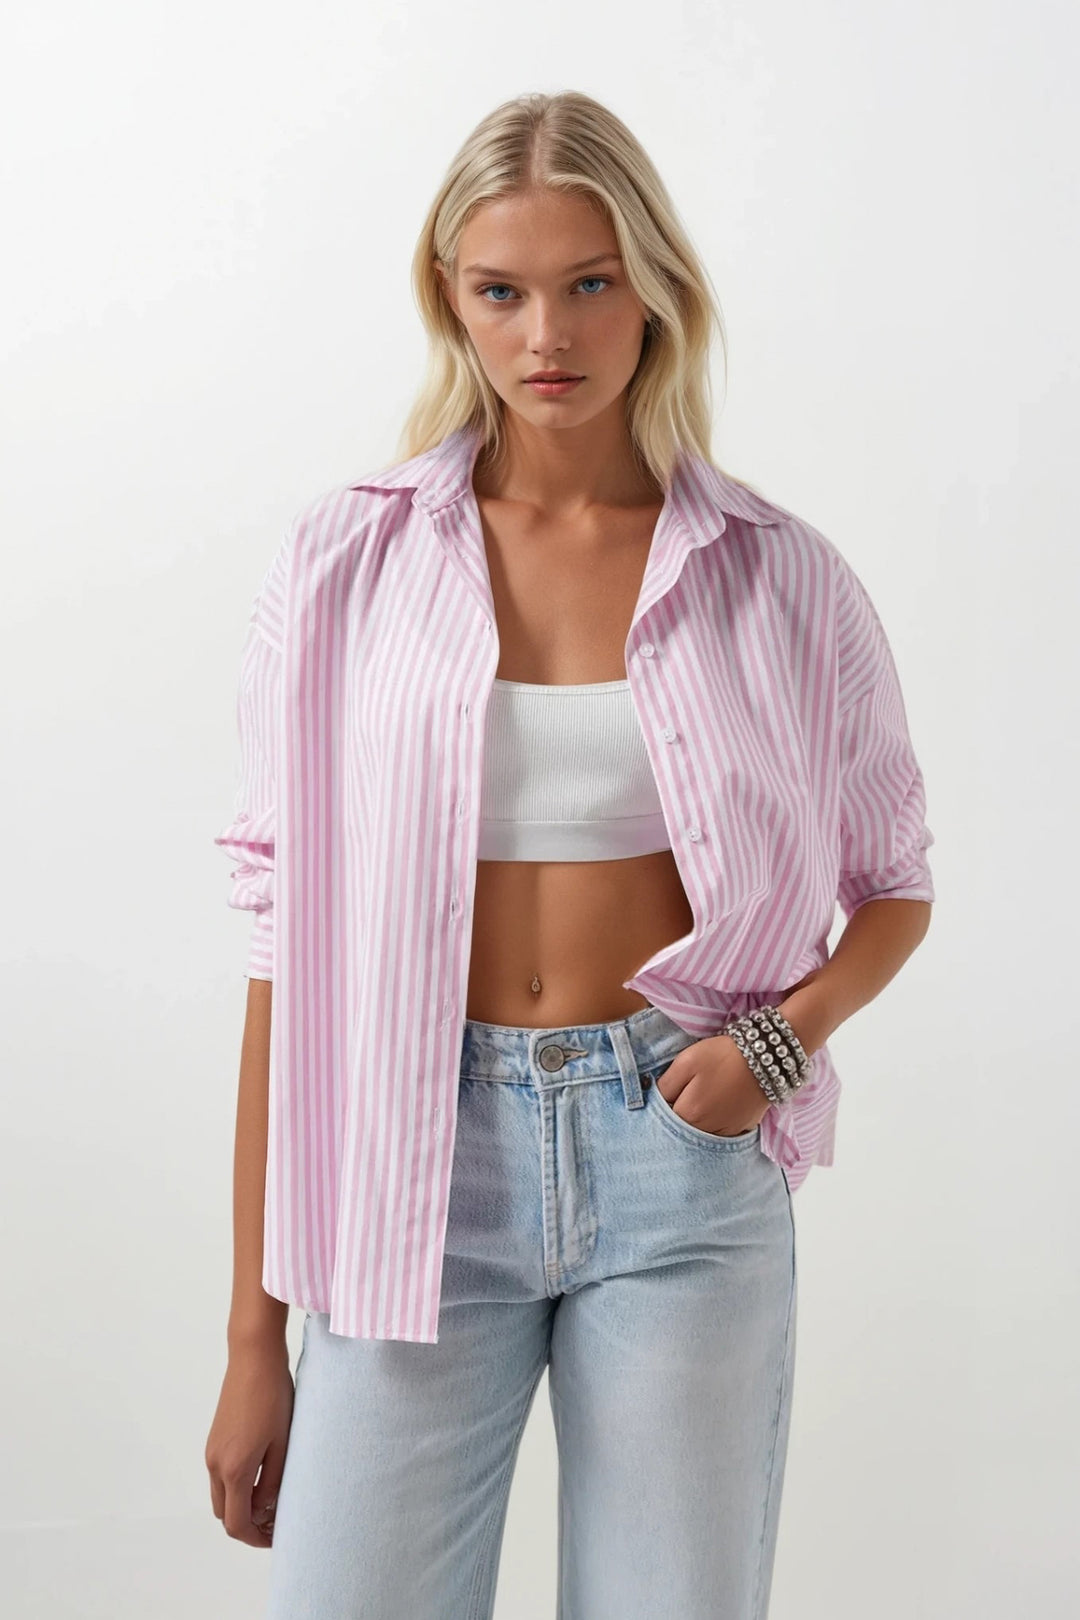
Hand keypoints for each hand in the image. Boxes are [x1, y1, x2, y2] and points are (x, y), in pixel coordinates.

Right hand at [205, 1338, 293, 1547]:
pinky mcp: (214, 1440)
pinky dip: (236, 1487)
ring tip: (272, 1499)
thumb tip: (265, 1509)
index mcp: (234, 1469)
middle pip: (225, 1514)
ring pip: (221, 1496)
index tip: (276, 1537)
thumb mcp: (282, 1443)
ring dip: (242, 1505)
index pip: (237, 1524)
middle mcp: (215, 1464)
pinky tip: (261, 1477)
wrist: (254, 1358)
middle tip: (276, 1520)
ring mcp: (211, 1451)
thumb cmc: (273, 1397)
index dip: (256, 1538)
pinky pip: (220, 1476)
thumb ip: (273, 1482)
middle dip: (248, 1525)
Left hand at [655, 1033, 770, 1136]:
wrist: (766, 1056)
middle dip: (678, 1116)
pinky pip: (721, 1134)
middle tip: (684, 1095)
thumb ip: (665, 1085)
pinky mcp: (743, 1129)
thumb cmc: (722, 1055)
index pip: (663, 1119)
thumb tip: (653, 1100)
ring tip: (703, 1099)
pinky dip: (716, 1125)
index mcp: (689, 1113)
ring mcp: (727, 1133)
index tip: (666, 1094)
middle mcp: (706, 1130)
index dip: (662, 1106)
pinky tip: (718, 1107)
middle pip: (682, 1130)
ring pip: (701, 1135)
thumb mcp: (685, 1061)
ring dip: (697, 1123)